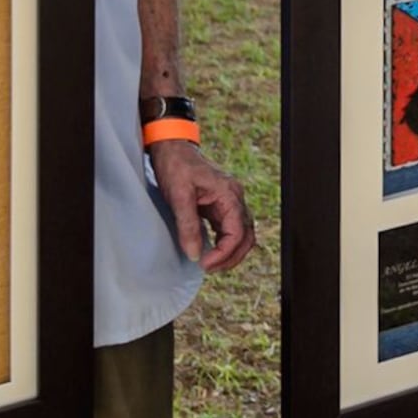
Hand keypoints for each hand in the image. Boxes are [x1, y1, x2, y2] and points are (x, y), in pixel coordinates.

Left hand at [150, 141, 257, 271]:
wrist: (172, 148)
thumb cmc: (176, 166)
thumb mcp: (179, 196)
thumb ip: (188, 226)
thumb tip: (194, 253)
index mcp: (229, 194)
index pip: (238, 232)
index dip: (224, 253)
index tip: (205, 264)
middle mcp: (234, 198)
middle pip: (246, 236)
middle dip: (231, 257)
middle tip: (209, 269)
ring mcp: (229, 201)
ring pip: (241, 234)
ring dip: (229, 252)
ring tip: (210, 264)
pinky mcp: (220, 205)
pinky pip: (229, 229)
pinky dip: (223, 244)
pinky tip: (209, 251)